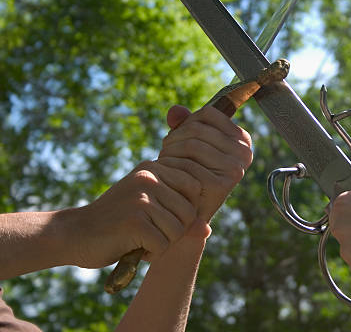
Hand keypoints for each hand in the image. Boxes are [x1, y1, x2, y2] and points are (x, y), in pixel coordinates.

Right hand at [71, 105, 251, 267]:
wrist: (74, 233)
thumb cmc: (116, 221)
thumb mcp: (148, 205)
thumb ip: (177, 210)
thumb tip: (207, 229)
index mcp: (154, 167)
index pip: (195, 187)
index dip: (185, 210)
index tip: (161, 217)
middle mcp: (149, 177)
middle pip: (190, 211)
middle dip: (175, 230)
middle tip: (151, 232)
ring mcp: (141, 197)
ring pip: (179, 229)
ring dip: (163, 243)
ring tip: (141, 238)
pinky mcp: (134, 220)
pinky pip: (163, 244)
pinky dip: (152, 253)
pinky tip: (134, 247)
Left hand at [158, 105, 252, 221]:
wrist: (188, 214)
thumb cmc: (189, 174)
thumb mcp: (190, 144)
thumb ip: (184, 124)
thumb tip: (175, 111)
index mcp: (242, 140)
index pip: (208, 113)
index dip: (187, 121)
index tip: (177, 136)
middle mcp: (244, 153)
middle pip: (198, 128)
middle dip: (175, 137)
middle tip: (166, 151)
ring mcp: (234, 169)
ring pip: (191, 142)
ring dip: (170, 149)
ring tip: (165, 160)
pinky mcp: (220, 184)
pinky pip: (187, 162)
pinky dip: (171, 164)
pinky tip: (166, 172)